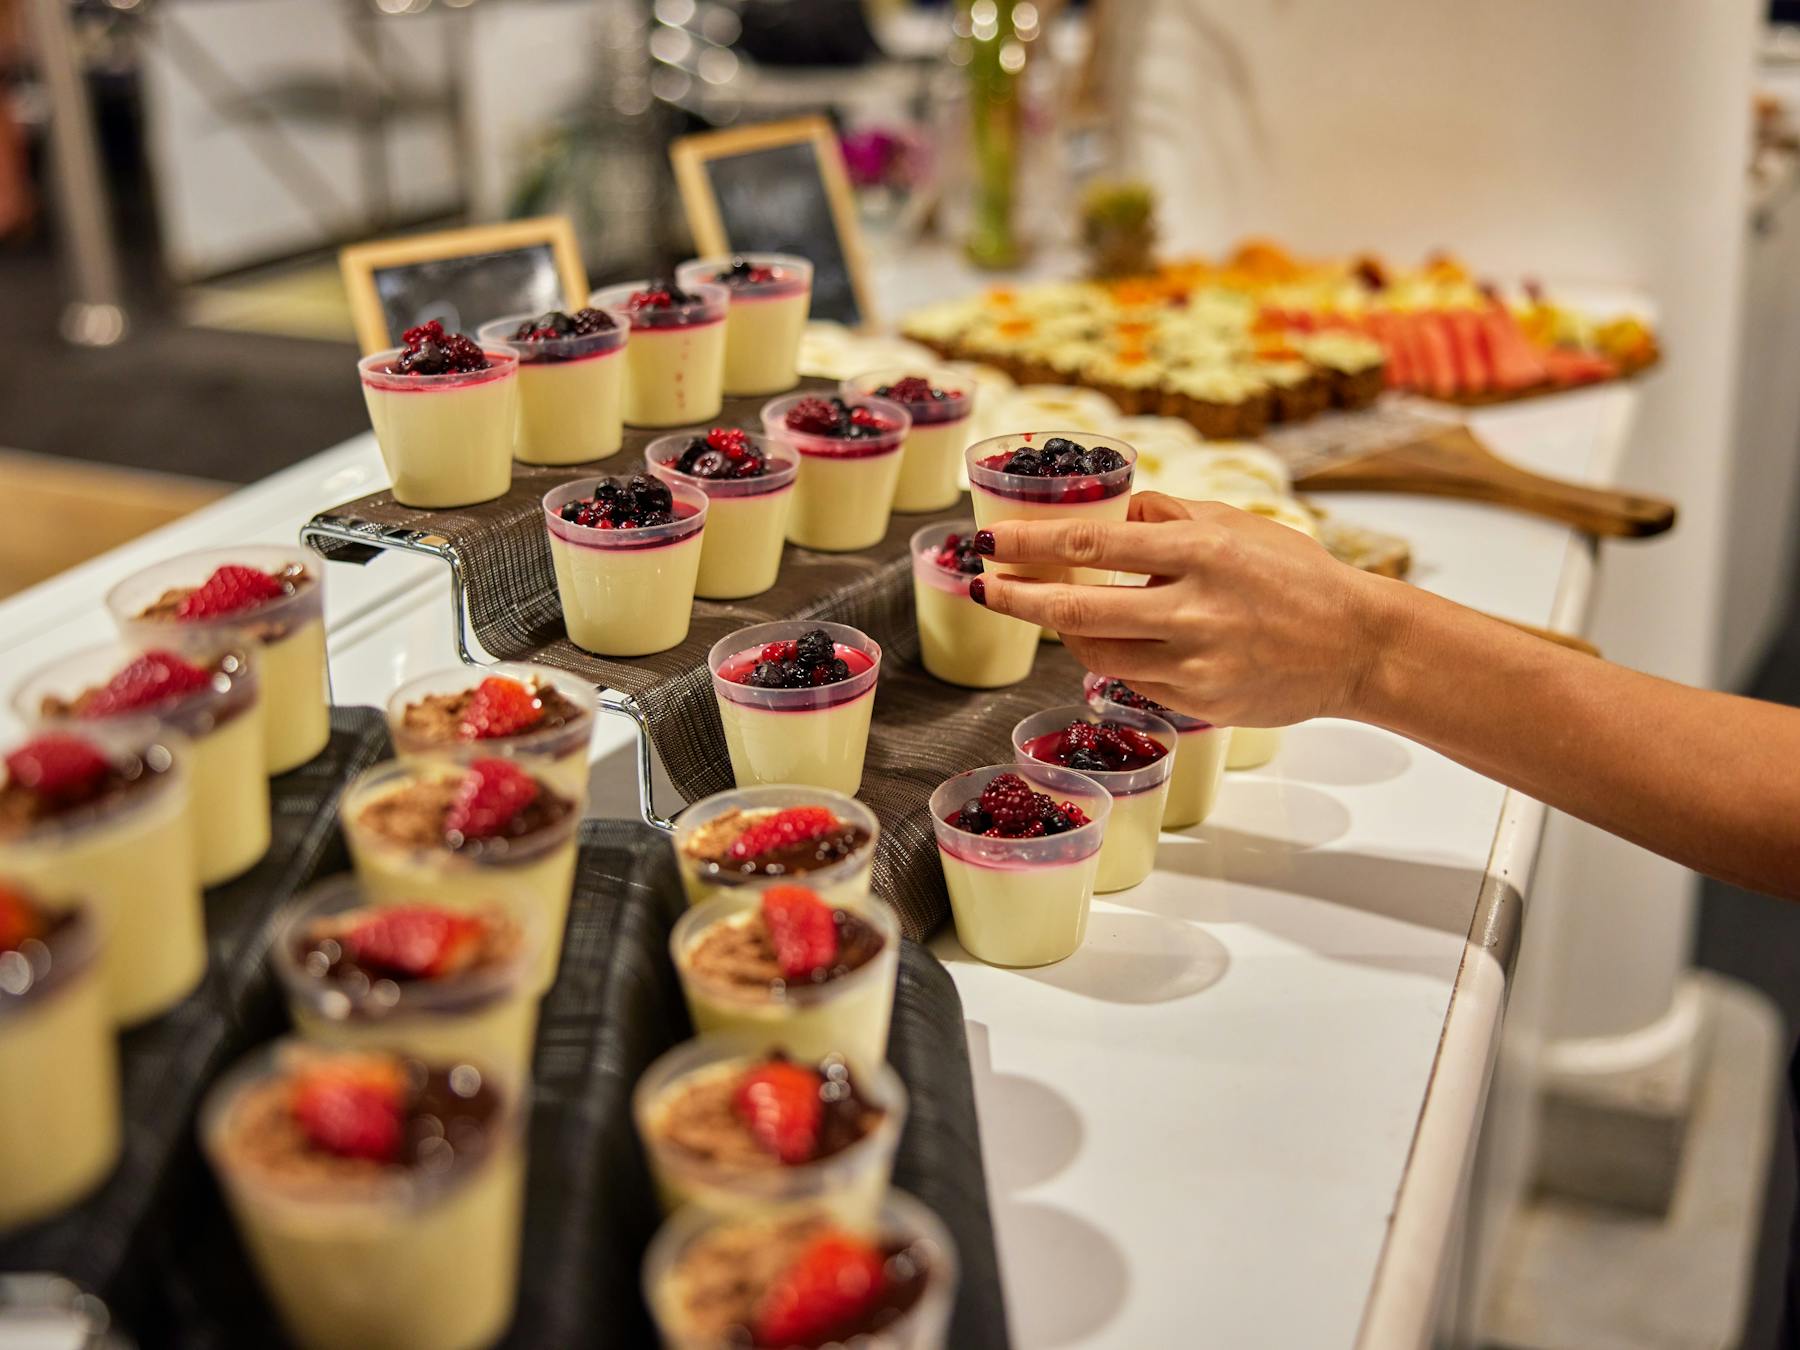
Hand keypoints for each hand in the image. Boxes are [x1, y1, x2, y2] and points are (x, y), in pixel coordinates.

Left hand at [974, 492, 1402, 727]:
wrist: (1355, 645)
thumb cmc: (1294, 576)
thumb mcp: (1236, 525)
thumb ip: (1170, 518)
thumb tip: (1112, 515)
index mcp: (1200, 552)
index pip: (1093, 547)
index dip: (1030, 545)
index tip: (989, 542)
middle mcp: (1193, 608)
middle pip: (1078, 611)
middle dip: (1020, 599)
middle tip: (984, 586)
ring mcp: (1194, 661)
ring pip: (1098, 651)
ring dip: (1066, 632)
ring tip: (1056, 611)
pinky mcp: (1197, 700)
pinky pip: (1132, 678)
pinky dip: (1115, 658)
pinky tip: (1121, 641)